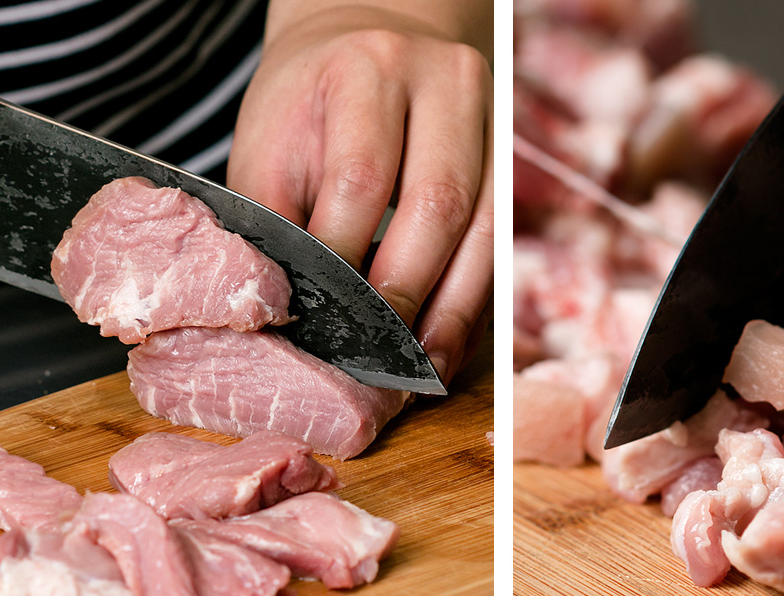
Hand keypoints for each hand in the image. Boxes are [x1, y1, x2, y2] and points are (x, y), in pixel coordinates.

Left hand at [228, 3, 493, 386]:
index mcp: (366, 69)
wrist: (366, 41)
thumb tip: (283, 313)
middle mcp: (442, 82)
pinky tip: (447, 343)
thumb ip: (276, 221)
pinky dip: (474, 301)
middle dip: (405, 291)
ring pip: (487, 227)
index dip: (343, 261)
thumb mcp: (271, 146)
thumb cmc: (306, 108)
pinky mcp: (512, 157)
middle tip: (374, 355)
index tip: (321, 321)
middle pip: (438, 203)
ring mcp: (490, 117)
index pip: (361, 180)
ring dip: (453, 308)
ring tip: (421, 366)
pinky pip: (503, 241)